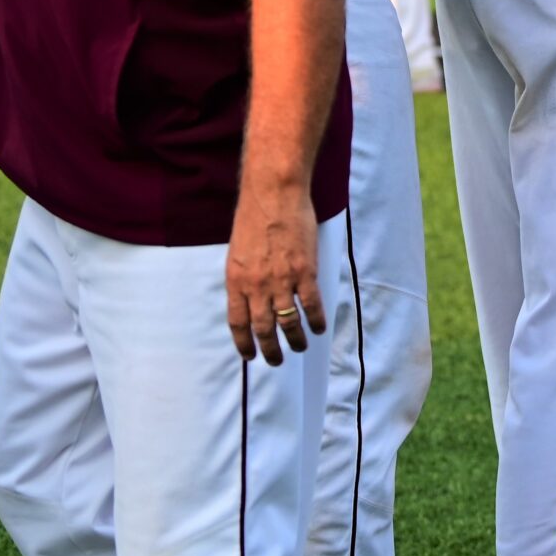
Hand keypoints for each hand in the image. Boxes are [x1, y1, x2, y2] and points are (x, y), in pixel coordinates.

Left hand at [226, 182, 325, 364]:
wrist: (274, 195)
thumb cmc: (254, 216)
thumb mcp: (238, 251)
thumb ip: (245, 276)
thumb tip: (252, 295)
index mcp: (236, 281)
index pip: (238, 323)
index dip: (244, 343)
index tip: (249, 355)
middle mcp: (257, 286)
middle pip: (263, 328)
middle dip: (270, 349)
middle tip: (276, 360)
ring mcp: (282, 281)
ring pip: (288, 322)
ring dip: (295, 340)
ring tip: (300, 347)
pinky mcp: (305, 272)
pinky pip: (311, 305)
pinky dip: (316, 320)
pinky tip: (319, 327)